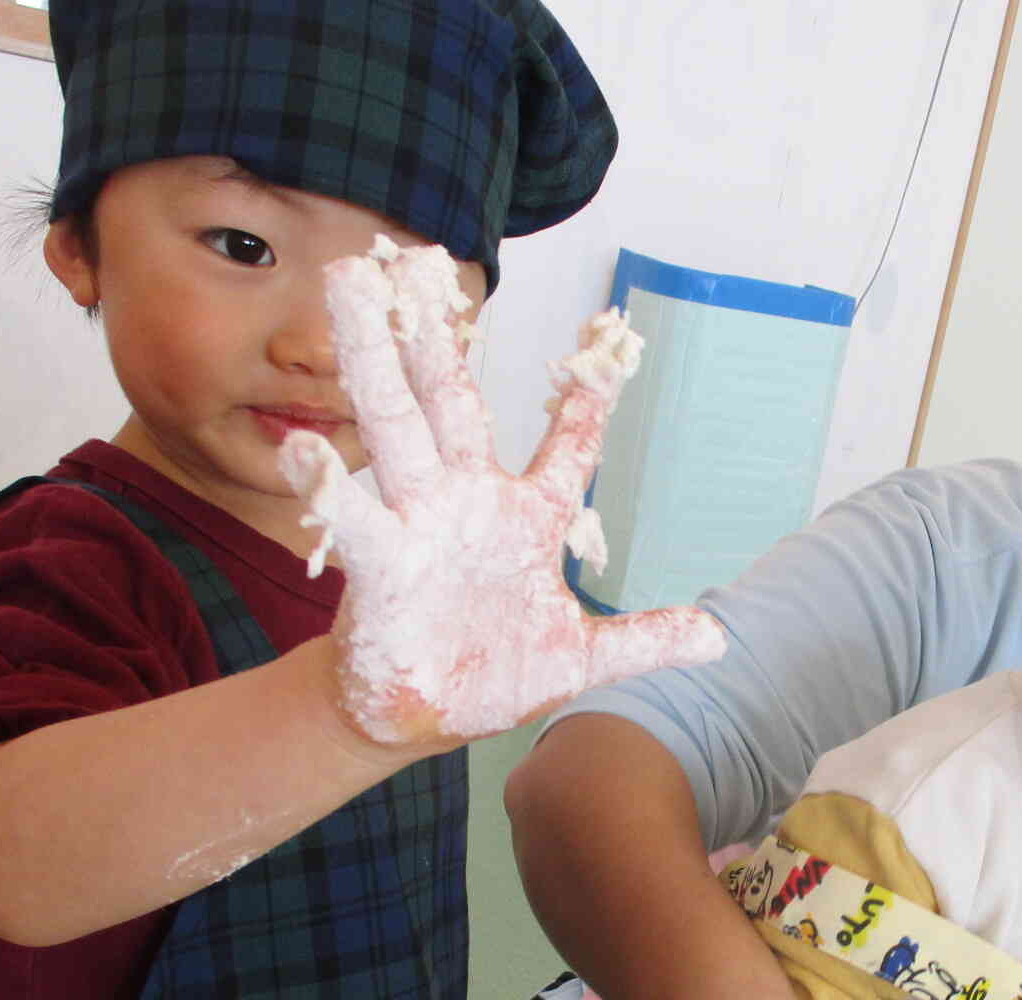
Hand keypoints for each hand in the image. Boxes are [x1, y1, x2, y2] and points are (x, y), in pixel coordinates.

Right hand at [281, 237, 725, 747]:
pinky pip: (354, 521)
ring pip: (397, 427)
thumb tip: (719, 639)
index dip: (589, 401)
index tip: (611, 340)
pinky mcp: (381, 567)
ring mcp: (420, 524)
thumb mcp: (580, 659)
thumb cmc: (494, 672)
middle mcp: (468, 502)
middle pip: (452, 402)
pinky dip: (327, 488)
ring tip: (350, 290)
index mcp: (527, 518)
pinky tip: (302, 449)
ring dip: (375, 360)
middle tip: (411, 260)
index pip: (568, 447)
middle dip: (432, 336)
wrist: (423, 716)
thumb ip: (642, 640)